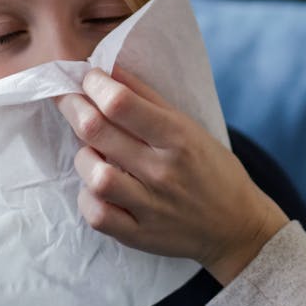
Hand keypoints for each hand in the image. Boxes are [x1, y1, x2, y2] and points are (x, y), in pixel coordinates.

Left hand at [56, 66, 288, 284]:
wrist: (237, 226)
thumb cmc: (211, 168)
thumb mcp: (190, 127)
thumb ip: (149, 99)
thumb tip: (109, 70)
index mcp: (178, 137)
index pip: (121, 103)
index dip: (94, 84)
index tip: (89, 77)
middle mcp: (163, 171)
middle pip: (97, 132)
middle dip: (72, 106)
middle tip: (68, 99)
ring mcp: (150, 206)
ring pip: (94, 175)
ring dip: (84, 156)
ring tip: (91, 151)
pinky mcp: (139, 235)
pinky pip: (96, 215)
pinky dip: (88, 198)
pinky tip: (97, 187)